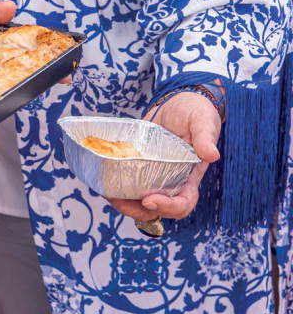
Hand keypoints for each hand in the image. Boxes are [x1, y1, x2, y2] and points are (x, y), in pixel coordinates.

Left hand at [106, 92, 219, 222]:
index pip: (183, 203)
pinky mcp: (138, 166)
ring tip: (106, 192)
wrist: (177, 103)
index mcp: (190, 176)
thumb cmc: (196, 112)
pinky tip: (102, 180)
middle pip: (156, 209)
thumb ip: (206, 136)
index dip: (168, 208)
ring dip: (123, 202)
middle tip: (118, 200)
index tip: (150, 200)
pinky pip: (128, 183)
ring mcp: (153, 176)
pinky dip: (115, 186)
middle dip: (137, 210)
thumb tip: (211, 155)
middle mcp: (171, 181)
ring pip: (138, 201)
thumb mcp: (203, 120)